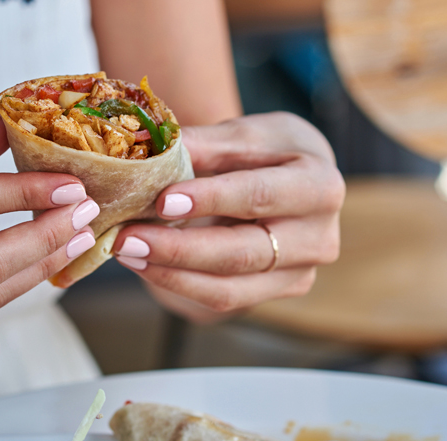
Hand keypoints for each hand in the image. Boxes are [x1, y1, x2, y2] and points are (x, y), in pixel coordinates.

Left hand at [112, 112, 344, 320]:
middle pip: (243, 253)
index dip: (211, 200)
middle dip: (178, 249)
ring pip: (229, 288)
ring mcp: (299, 274)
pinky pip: (222, 298)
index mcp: (320, 185)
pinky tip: (145, 265)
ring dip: (170, 273)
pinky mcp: (275, 293)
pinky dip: (178, 283)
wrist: (291, 180)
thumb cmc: (266, 152)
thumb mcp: (241, 135)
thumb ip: (201, 145)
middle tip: (126, 239)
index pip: (261, 195)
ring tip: (126, 252)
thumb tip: (149, 154)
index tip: (163, 202)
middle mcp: (320, 237)